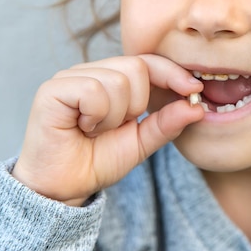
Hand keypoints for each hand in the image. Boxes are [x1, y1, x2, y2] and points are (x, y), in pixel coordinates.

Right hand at [12, 54, 203, 205]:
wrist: (63, 189)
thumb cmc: (96, 162)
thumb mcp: (141, 143)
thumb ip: (167, 124)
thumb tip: (197, 107)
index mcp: (111, 79)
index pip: (147, 61)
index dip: (172, 72)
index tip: (194, 90)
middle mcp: (90, 71)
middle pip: (136, 67)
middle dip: (135, 105)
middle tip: (112, 127)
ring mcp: (69, 77)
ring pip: (117, 80)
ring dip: (113, 116)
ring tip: (94, 130)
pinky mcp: (52, 89)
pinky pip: (93, 90)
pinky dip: (96, 115)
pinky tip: (82, 127)